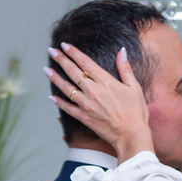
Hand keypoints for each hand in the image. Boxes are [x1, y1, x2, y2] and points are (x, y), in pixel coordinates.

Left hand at [46, 43, 153, 161]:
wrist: (130, 135)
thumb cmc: (135, 112)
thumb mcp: (134, 88)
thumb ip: (125, 69)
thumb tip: (121, 51)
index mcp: (105, 81)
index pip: (85, 62)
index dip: (73, 52)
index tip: (64, 45)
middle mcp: (93, 91)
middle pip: (73, 72)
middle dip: (61, 59)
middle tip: (51, 51)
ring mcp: (86, 104)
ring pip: (66, 88)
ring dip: (55, 78)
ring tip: (46, 69)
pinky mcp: (83, 117)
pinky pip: (67, 108)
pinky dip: (59, 102)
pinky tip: (51, 97)